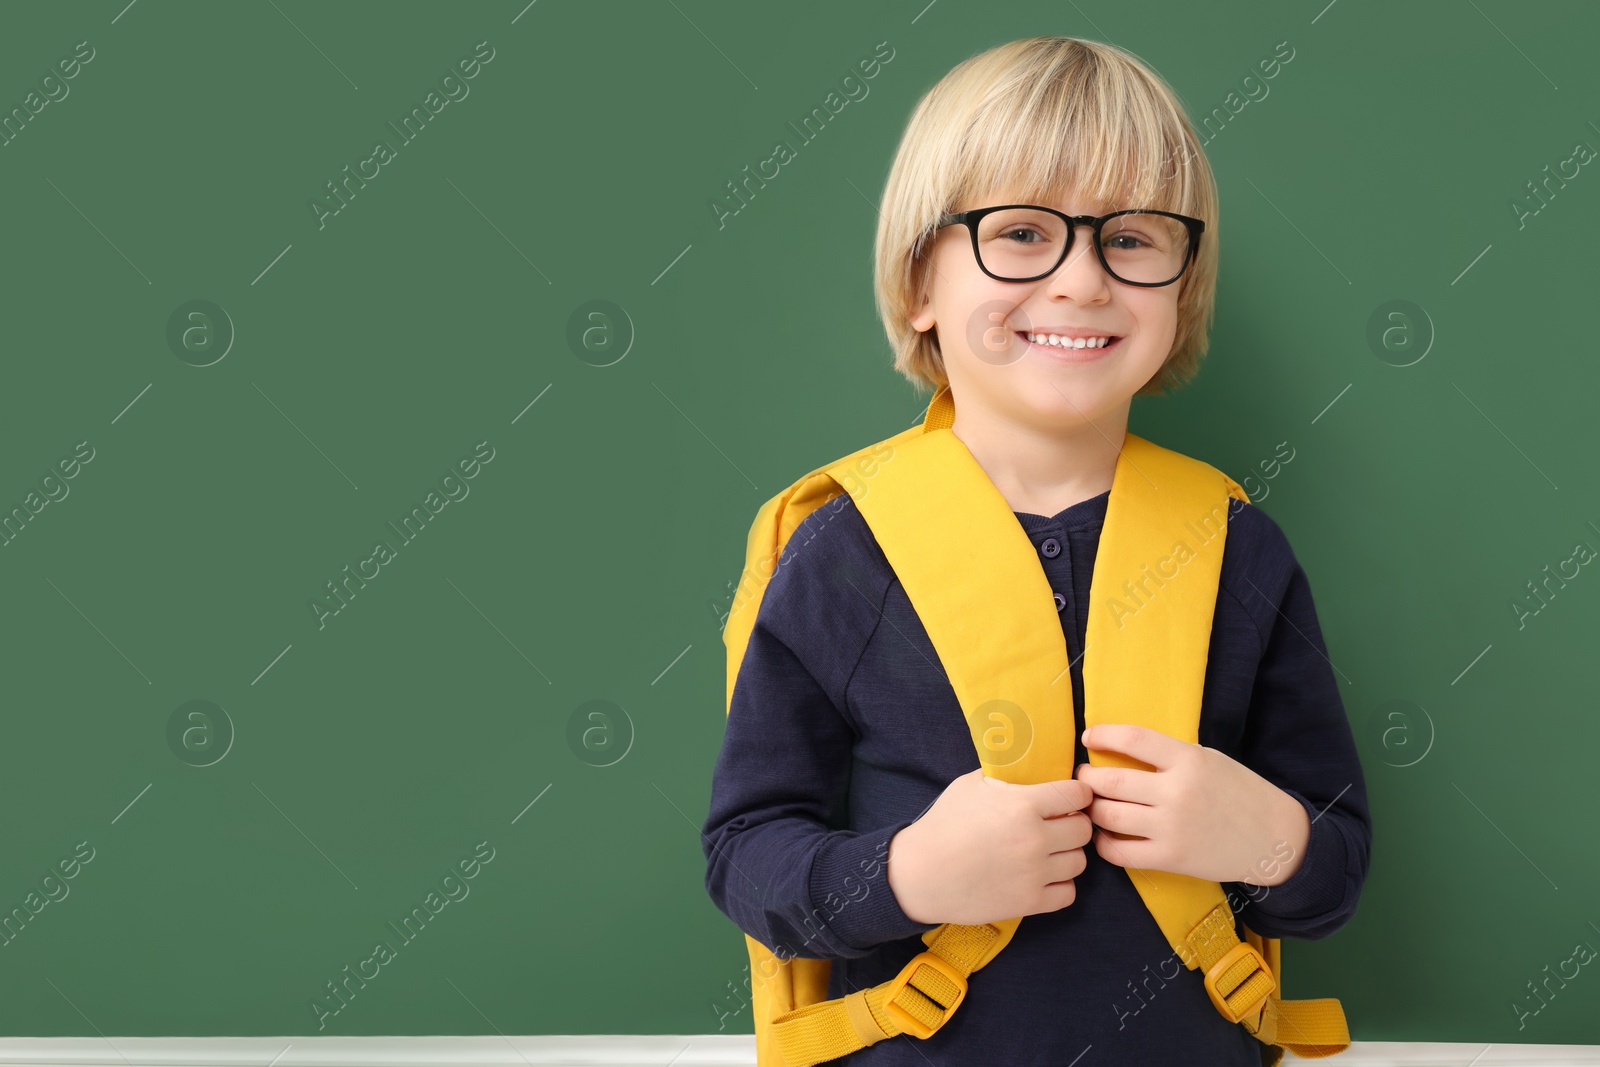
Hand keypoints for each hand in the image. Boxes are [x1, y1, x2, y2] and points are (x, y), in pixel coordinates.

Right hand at [887, 767, 1094, 926]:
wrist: (920, 874)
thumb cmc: (944, 825)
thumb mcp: (970, 785)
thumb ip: (1005, 776)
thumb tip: (1030, 766)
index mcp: (1023, 805)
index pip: (1077, 795)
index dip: (1078, 793)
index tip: (1070, 796)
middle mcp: (1035, 839)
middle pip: (1084, 829)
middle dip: (1073, 823)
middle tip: (1057, 824)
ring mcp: (1034, 873)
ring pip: (1079, 862)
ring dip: (1066, 854)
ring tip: (1048, 851)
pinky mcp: (1029, 902)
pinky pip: (1068, 894)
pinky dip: (1059, 885)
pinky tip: (1042, 876)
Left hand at [1074, 724, 1309, 886]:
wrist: (1275, 838)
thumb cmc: (1240, 793)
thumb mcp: (1210, 760)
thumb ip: (1170, 755)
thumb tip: (1121, 749)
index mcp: (1188, 760)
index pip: (1132, 739)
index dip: (1103, 735)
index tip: (1088, 737)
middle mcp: (1177, 792)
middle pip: (1110, 782)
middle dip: (1087, 779)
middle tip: (1083, 778)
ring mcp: (1172, 827)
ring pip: (1109, 816)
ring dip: (1092, 810)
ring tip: (1091, 806)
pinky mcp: (1171, 858)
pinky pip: (1120, 852)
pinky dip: (1103, 844)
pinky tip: (1105, 836)